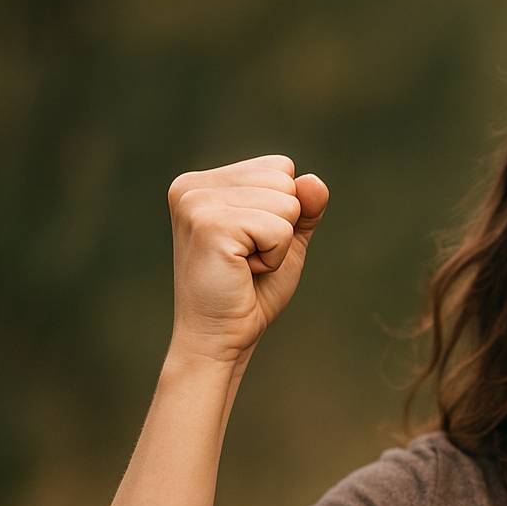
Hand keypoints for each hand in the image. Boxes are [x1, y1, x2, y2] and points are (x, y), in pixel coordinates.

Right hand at [166, 153, 329, 364]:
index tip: (252, 242)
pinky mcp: (209, 225)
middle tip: (249, 258)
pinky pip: (279, 228)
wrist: (221, 338)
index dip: (284, 210)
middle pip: (285, 179)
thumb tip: (314, 181)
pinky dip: (275, 256)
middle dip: (282, 226)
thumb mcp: (286, 240)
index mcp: (204, 183)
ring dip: (278, 243)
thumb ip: (304, 207)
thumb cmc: (251, 291)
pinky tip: (244, 271)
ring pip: (286, 202)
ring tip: (245, 265)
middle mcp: (192, 186)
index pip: (279, 166)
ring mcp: (196, 203)